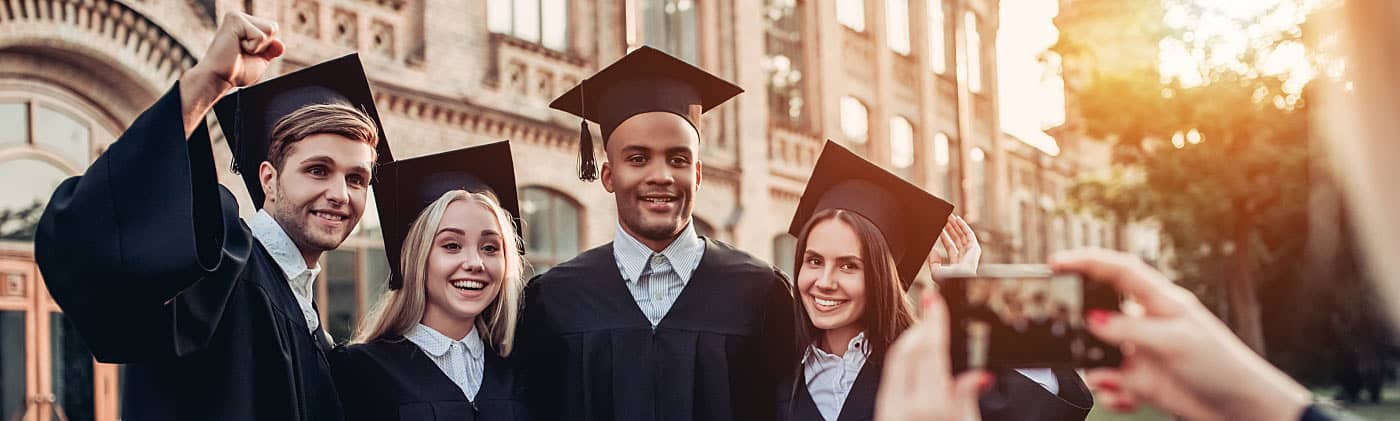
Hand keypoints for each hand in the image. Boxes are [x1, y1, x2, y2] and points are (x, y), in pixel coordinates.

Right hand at [179, 12, 284, 136]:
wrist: (220, 78)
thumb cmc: (235, 71)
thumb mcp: (260, 60)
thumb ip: (271, 50)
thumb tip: (280, 44)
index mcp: (245, 25)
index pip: (273, 29)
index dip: (266, 46)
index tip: (247, 53)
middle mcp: (240, 17)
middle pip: (273, 27)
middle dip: (264, 45)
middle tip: (242, 52)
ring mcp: (236, 16)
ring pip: (270, 29)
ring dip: (258, 46)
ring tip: (239, 49)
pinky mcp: (234, 19)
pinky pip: (261, 35)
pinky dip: (253, 47)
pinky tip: (236, 47)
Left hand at [875, 289, 990, 420]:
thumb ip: (968, 399)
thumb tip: (979, 375)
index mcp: (930, 406)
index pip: (930, 351)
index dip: (934, 320)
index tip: (934, 297)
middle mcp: (904, 405)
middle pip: (907, 350)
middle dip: (920, 325)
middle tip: (934, 308)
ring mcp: (888, 408)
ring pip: (895, 361)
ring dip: (911, 339)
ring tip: (928, 327)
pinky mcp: (883, 412)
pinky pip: (890, 376)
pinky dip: (903, 358)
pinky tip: (916, 355)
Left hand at [928, 215, 980, 277]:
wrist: (959, 279)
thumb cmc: (949, 280)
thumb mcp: (936, 271)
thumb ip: (933, 261)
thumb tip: (931, 251)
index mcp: (956, 263)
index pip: (950, 247)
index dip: (944, 237)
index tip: (940, 229)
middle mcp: (964, 257)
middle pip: (956, 239)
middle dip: (950, 229)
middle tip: (944, 220)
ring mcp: (970, 253)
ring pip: (962, 236)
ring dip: (956, 225)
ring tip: (949, 217)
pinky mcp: (975, 248)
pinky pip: (969, 234)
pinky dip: (964, 226)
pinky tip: (957, 219)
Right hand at [1049, 249, 1310, 420]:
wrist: (1241, 409)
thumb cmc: (1220, 366)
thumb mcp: (1175, 341)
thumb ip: (1130, 329)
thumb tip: (1092, 321)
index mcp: (1160, 301)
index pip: (1118, 270)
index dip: (1087, 260)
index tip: (1056, 262)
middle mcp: (1146, 323)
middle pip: (1098, 312)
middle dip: (1079, 326)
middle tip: (1063, 336)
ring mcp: (1140, 352)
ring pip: (1097, 353)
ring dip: (1095, 369)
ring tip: (1107, 382)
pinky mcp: (1139, 380)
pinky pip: (1108, 383)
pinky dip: (1109, 393)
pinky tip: (1123, 399)